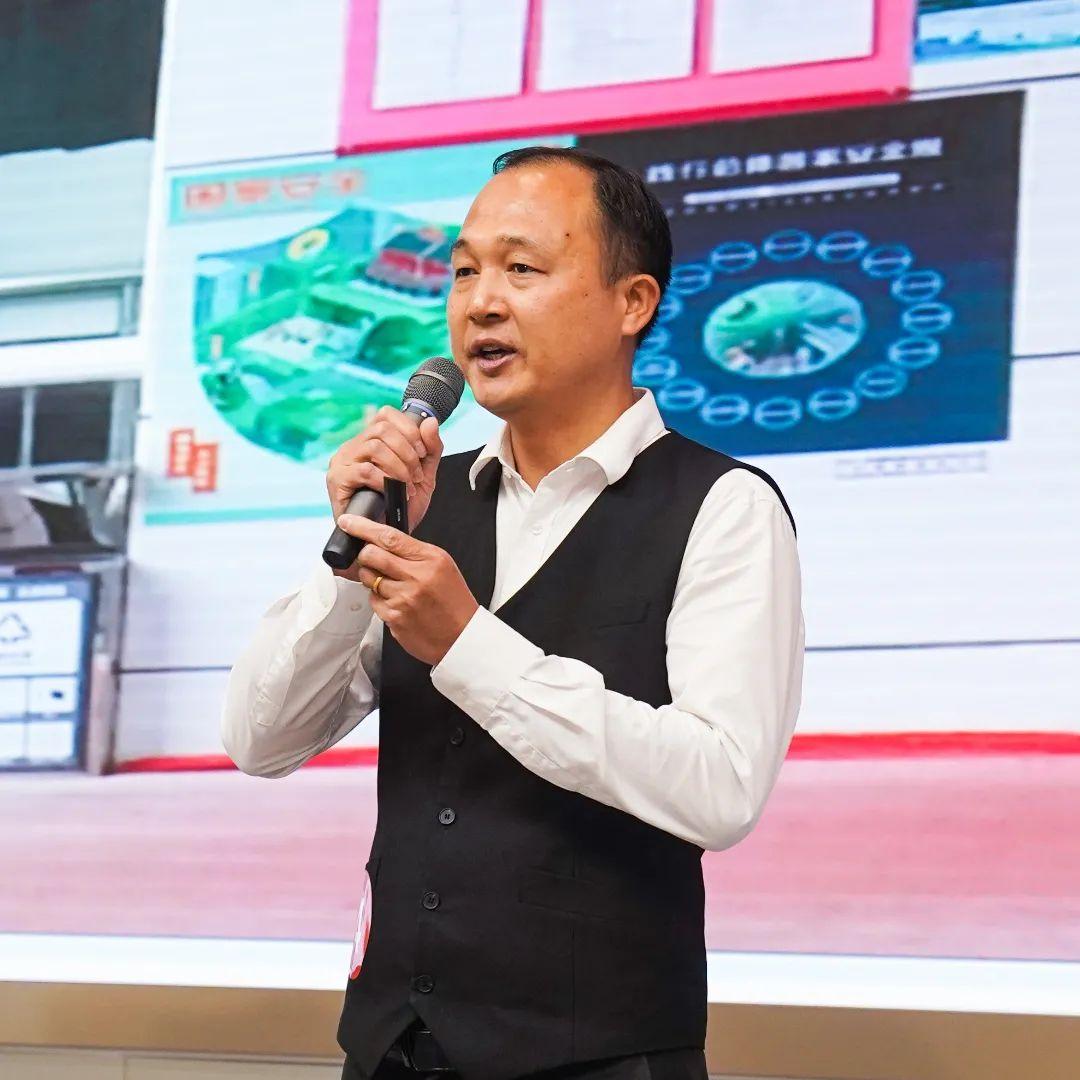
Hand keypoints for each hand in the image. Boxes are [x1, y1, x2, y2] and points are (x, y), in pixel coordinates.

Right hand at [326, 407, 443, 580]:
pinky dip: (386, 481)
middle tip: (417, 475)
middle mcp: (353, 446)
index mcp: (370, 441)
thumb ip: (430, 450)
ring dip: (399, 467)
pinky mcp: (336, 480)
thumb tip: (429, 421)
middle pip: (382, 428)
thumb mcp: (422, 476)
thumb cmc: (400, 508)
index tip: (423, 452)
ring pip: (375, 447)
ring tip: (409, 486)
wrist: (383, 542)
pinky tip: (395, 493)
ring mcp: (342, 461)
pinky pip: (364, 470)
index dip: (408, 428)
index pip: (386, 414)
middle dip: (408, 451)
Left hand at [339, 515, 479, 665]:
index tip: (348, 522)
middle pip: (371, 555)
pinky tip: (398, 602)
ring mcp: (403, 599)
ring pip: (369, 579)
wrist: (461, 636)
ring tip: (394, 585)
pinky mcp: (393, 618)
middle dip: (366, 554)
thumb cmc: (453, 600)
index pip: (389, 537)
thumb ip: (414, 552)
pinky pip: (373, 601)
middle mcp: (416, 578)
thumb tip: (382, 542)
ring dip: (374, 579)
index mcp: (430, 560)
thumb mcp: (443, 565)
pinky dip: (380, 599)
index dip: (363, 527)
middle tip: (372, 558)